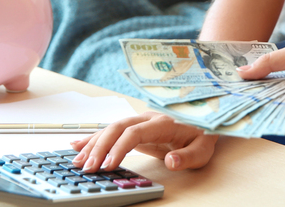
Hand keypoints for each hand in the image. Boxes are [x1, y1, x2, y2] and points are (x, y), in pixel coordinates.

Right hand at [70, 111, 217, 172]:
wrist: (207, 120)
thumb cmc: (204, 135)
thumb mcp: (203, 149)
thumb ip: (188, 156)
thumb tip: (172, 162)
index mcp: (163, 122)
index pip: (135, 132)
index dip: (120, 148)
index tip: (109, 165)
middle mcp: (148, 118)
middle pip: (117, 128)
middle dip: (100, 147)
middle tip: (87, 167)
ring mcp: (141, 121)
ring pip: (111, 128)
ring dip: (93, 144)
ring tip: (77, 161)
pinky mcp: (136, 128)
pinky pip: (112, 131)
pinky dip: (95, 138)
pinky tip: (78, 145)